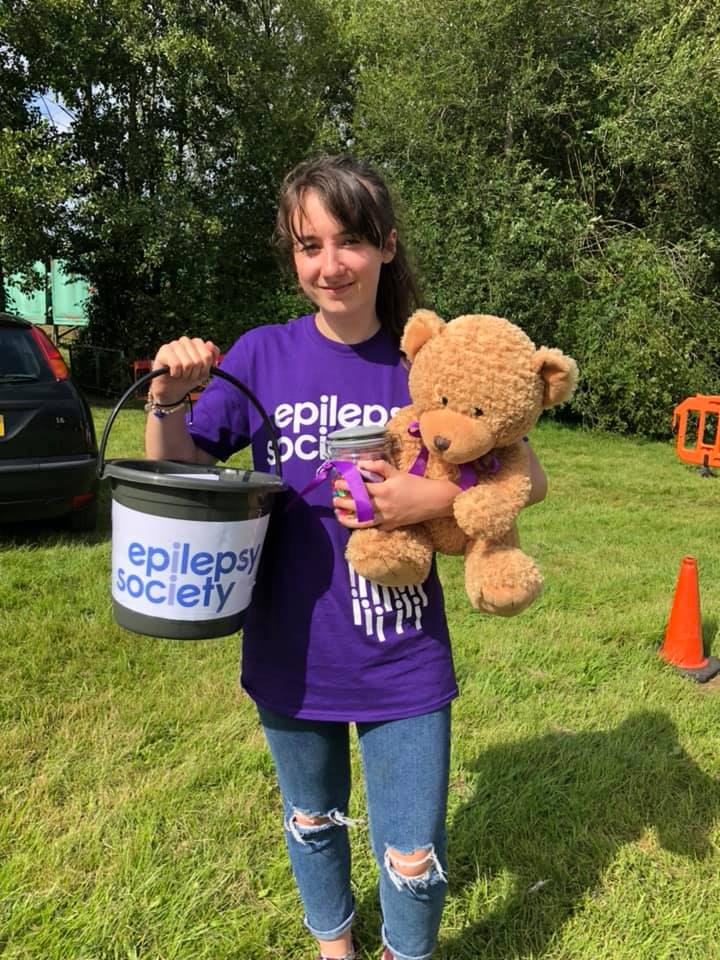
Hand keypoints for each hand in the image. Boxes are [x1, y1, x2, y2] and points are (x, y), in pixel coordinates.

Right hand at [150, 336, 220, 404]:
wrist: (171, 388)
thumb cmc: (189, 377)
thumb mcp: (205, 371)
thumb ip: (211, 357)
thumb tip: (209, 344)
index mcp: (197, 343)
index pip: (208, 355)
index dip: (205, 369)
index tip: (200, 373)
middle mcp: (186, 341)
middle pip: (199, 361)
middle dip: (195, 373)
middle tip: (189, 375)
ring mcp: (174, 344)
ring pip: (188, 363)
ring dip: (186, 374)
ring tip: (181, 374)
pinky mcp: (164, 350)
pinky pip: (177, 365)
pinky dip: (176, 374)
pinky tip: (173, 373)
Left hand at [333, 459, 459, 530]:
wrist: (434, 500)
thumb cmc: (416, 484)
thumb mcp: (397, 472)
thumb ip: (378, 466)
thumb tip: (361, 464)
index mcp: (384, 490)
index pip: (359, 488)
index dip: (346, 485)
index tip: (337, 482)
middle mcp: (383, 506)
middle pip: (357, 506)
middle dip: (343, 503)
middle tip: (334, 499)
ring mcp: (387, 518)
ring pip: (362, 522)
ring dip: (348, 520)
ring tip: (339, 515)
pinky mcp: (392, 526)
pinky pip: (375, 527)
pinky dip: (366, 526)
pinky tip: (358, 523)